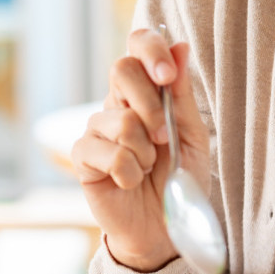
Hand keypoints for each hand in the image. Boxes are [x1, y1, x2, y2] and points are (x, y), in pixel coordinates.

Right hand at [71, 28, 210, 271]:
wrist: (166, 227)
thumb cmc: (180, 180)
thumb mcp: (192, 136)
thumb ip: (182, 95)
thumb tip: (180, 46)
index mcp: (145, 92)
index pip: (137, 46)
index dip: (150, 49)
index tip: (167, 74)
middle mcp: (117, 104)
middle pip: (121, 68)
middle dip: (151, 104)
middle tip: (165, 138)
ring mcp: (96, 129)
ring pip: (120, 119)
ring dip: (145, 150)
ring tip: (149, 167)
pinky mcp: (82, 158)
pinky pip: (107, 152)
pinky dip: (129, 171)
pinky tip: (131, 182)